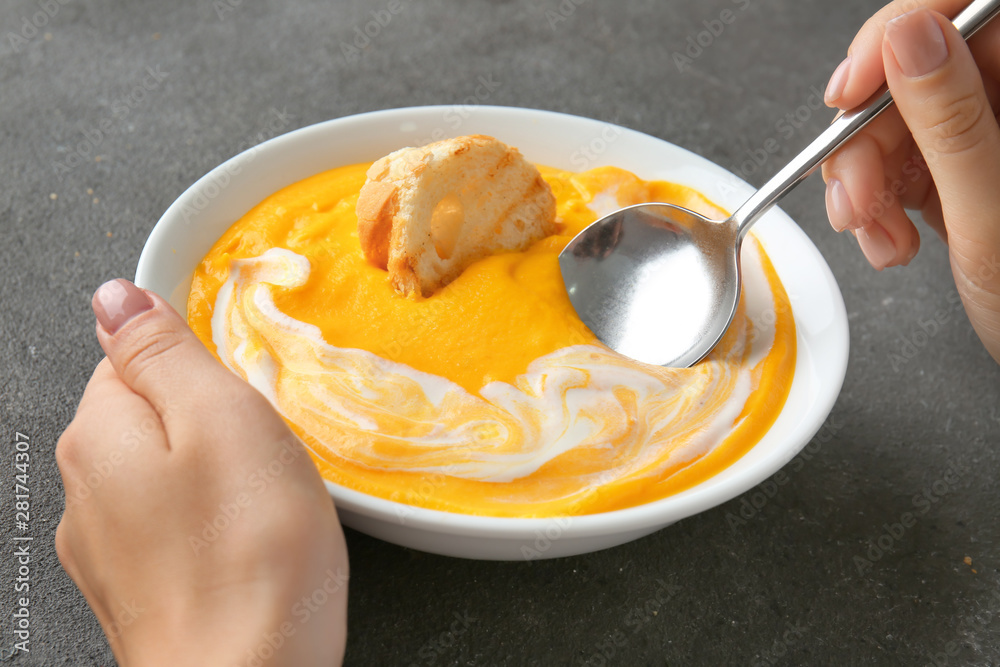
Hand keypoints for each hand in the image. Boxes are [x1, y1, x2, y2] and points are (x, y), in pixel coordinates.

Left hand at [55, 279, 348, 666]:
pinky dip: (213, 525)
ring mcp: (106, 548)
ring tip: (261, 509)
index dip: (202, 370)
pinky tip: (246, 549)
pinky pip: (177, 526)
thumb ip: (164, 351)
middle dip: (213, 424)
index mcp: (98, 433)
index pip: (133, 355)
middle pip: (154, 416)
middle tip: (263, 460)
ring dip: (218, 477)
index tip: (243, 403)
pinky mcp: (138, 590)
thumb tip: (116, 297)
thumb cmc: (247, 558)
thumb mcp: (222, 418)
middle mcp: (83, 489)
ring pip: (170, 474)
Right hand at [821, 1, 999, 362]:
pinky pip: (892, 161)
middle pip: (910, 70)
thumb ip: (951, 120)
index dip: (896, 36)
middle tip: (857, 195)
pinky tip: (889, 239)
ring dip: (863, 182)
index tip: (851, 91)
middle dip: (865, 138)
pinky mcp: (956, 167)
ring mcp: (984, 133)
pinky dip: (873, 204)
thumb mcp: (992, 213)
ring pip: (890, 120)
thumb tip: (908, 37)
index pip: (962, 11)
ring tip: (878, 236)